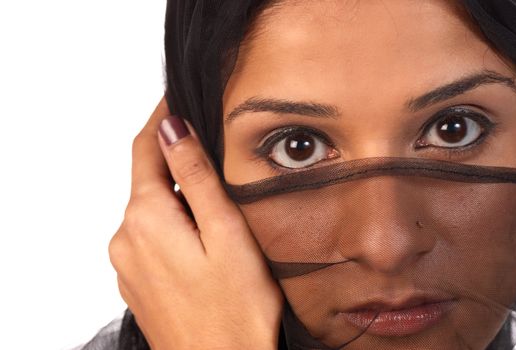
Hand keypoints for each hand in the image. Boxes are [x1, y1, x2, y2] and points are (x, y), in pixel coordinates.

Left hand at [109, 98, 282, 349]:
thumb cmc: (236, 310)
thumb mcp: (225, 232)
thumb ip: (195, 177)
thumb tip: (173, 129)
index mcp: (146, 219)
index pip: (145, 149)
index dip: (161, 119)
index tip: (175, 97)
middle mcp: (126, 238)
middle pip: (145, 179)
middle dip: (170, 157)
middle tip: (206, 141)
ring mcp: (127, 264)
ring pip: (148, 209)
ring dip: (172, 192)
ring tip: (210, 191)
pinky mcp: (137, 281)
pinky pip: (148, 236)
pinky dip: (168, 221)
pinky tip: (197, 232)